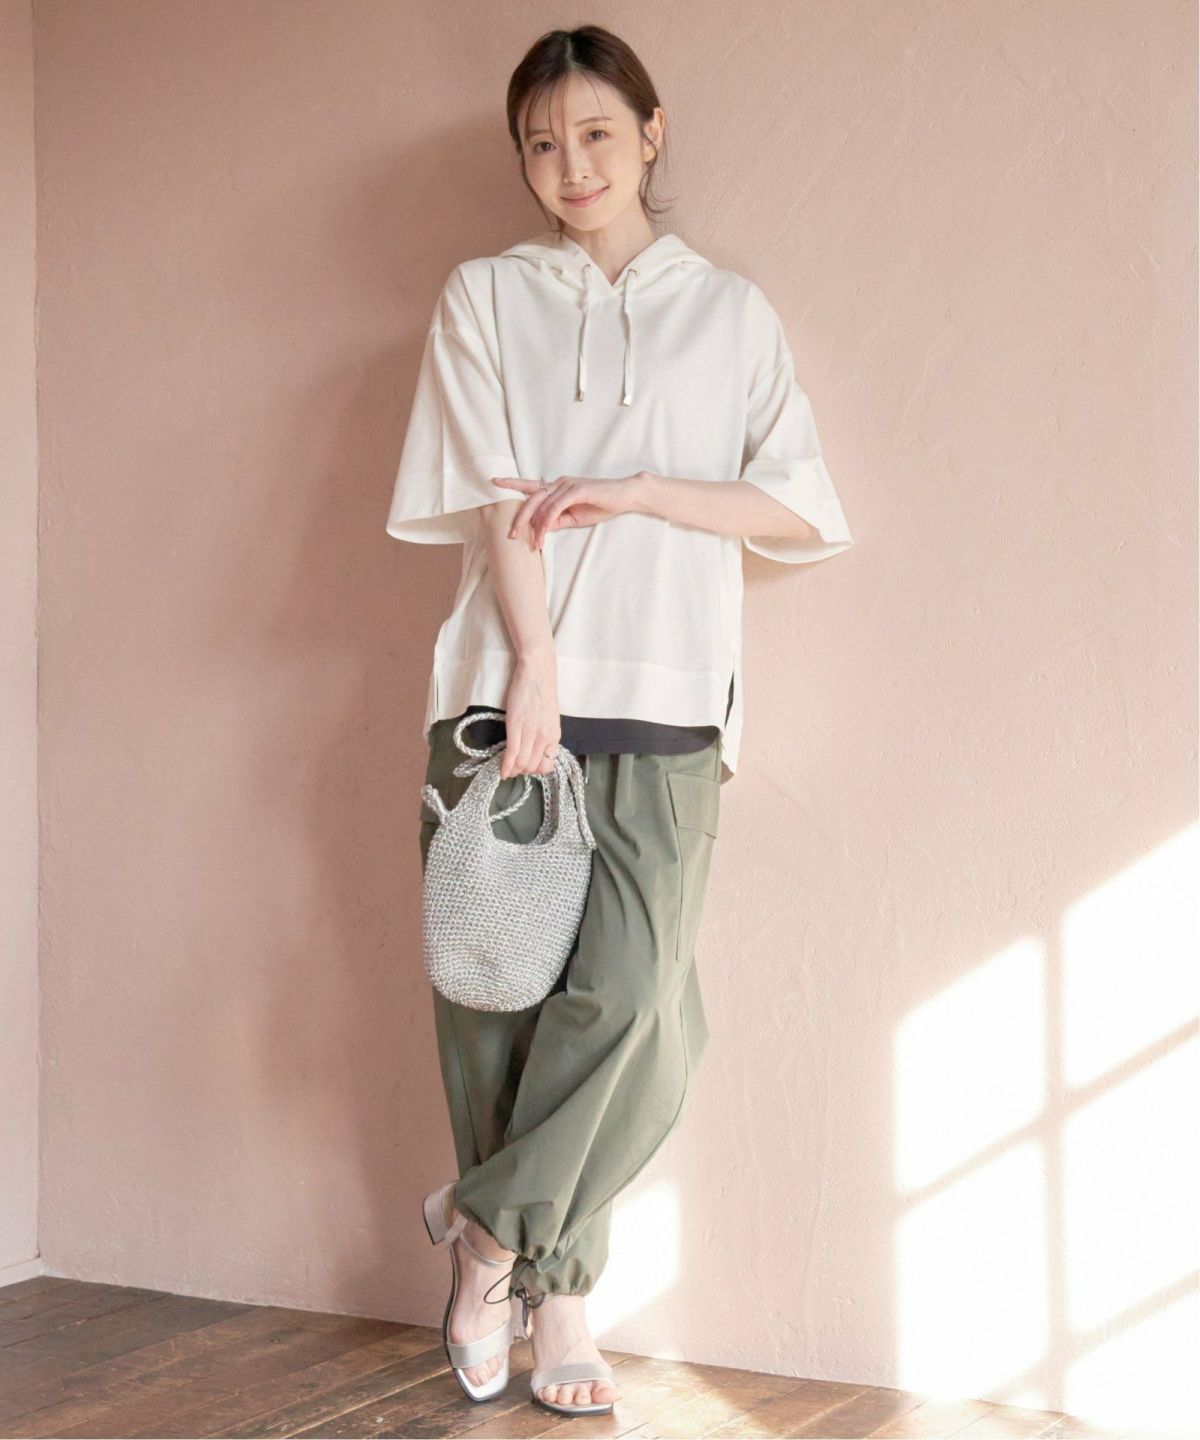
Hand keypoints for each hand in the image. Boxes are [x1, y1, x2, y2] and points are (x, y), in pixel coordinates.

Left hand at [491, 474, 642, 550]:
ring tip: (533, 542)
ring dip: (535, 526)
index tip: (495, 482)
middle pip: (531, 498)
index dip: (512, 483)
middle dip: (519, 516)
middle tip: (512, 534)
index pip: (531, 486)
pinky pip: (555, 507)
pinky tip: (544, 533)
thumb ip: (557, 521)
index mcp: (557, 488)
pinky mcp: (576, 490)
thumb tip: (540, 529)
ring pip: (542, 504)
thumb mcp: (575, 517)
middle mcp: (559, 483)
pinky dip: (548, 521)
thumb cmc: (602, 504)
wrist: (625, 496)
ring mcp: (567, 485)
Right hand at [499, 652, 561, 777]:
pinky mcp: (516, 727)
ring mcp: (530, 733)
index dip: (536, 771)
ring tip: (506, 769)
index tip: (527, 766)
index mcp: (554, 736)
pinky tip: (501, 771)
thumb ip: (544, 735)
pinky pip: (511, 754)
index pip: (547, 766)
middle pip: (532, 767)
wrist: (537, 672)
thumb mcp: (549, 718)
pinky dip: (505, 766)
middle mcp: (545, 738)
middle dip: (522, 772)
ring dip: (513, 770)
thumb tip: (534, 749)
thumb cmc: (542, 691)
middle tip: (513, 768)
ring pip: (522, 764)